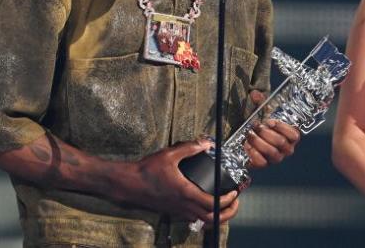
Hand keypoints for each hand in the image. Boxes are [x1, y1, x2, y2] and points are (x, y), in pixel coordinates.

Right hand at [110, 139, 239, 223]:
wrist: (130, 184)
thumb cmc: (147, 171)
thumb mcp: (169, 155)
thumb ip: (189, 148)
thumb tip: (206, 143)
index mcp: (186, 193)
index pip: (212, 204)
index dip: (227, 200)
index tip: (234, 193)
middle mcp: (184, 206)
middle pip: (212, 219)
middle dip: (227, 212)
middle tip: (235, 202)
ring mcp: (178, 211)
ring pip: (203, 222)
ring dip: (218, 216)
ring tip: (224, 205)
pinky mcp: (173, 212)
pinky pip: (194, 220)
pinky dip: (205, 216)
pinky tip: (206, 205)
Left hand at [244, 90, 300, 167]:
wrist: (254, 139)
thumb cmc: (264, 126)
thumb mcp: (264, 113)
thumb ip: (261, 103)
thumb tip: (254, 93)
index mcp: (292, 137)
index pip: (294, 135)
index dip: (282, 128)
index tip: (270, 121)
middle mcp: (287, 149)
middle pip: (280, 142)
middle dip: (266, 133)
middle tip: (256, 126)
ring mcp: (277, 158)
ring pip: (272, 152)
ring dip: (258, 142)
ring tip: (250, 134)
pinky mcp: (265, 164)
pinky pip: (262, 162)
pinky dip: (253, 153)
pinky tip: (247, 145)